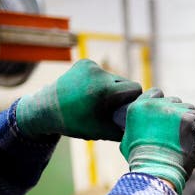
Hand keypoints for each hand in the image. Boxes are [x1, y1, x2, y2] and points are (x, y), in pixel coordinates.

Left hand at [16, 59, 141, 140]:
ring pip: (114, 77)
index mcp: (105, 91)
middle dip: (122, 94)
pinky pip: (102, 72)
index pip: (135, 88)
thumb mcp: (104, 132)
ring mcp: (90, 66)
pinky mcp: (84, 62)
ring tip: (97, 100)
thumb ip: (127, 129)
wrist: (46, 109)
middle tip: (111, 107)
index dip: (134, 99)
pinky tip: (89, 91)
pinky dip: (100, 81)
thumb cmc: (77, 124)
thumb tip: (147, 127)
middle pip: (125, 82)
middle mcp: (99, 74)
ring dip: (111, 88)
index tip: (128, 109)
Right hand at [120, 89, 194, 194]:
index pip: (156, 93)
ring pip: (189, 108)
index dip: (164, 104)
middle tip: (178, 132)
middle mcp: (155, 105)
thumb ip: (134, 128)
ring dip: (190, 120)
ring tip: (187, 136)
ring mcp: (174, 111)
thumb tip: (138, 129)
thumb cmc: (143, 162)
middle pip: (174, 101)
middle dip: (177, 114)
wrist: (157, 170)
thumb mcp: (128, 141)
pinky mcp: (190, 119)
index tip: (167, 117)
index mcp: (138, 108)